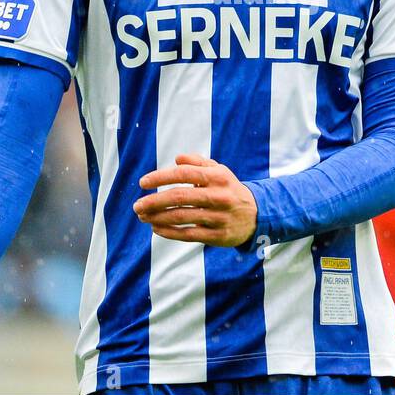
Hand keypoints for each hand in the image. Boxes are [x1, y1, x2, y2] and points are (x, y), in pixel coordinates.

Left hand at [134, 153, 257, 247]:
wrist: (257, 215)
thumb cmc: (229, 190)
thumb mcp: (220, 172)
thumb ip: (198, 163)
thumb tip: (177, 158)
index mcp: (217, 177)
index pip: (184, 173)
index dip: (161, 177)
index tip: (143, 183)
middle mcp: (218, 196)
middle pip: (179, 196)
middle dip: (154, 201)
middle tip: (137, 206)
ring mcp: (218, 217)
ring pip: (181, 217)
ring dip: (157, 217)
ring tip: (143, 216)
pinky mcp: (218, 236)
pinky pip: (188, 234)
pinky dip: (169, 232)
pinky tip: (156, 228)